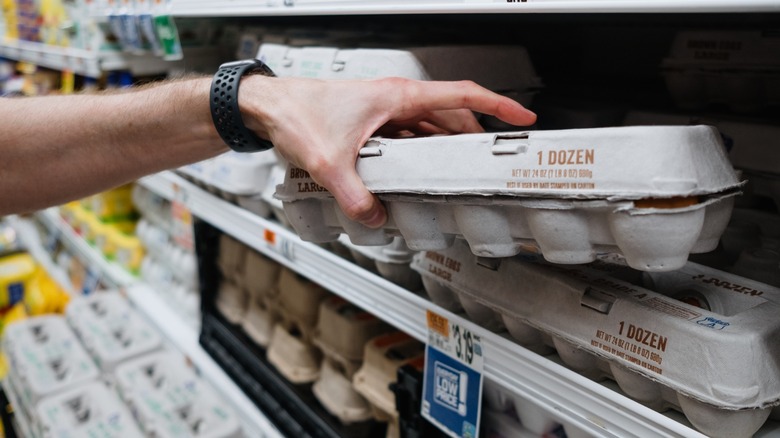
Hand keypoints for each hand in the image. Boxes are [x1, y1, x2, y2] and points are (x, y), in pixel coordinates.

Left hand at [239, 76, 536, 227]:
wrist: (268, 105)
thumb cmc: (297, 113)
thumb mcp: (330, 162)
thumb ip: (357, 196)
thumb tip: (378, 217)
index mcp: (397, 97)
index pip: (462, 95)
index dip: (498, 105)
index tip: (522, 117)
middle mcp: (395, 100)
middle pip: (451, 115)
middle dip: (476, 135)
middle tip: (494, 158)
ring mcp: (384, 111)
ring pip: (430, 127)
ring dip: (447, 146)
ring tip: (462, 171)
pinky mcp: (371, 123)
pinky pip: (408, 137)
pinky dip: (419, 153)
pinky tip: (418, 174)